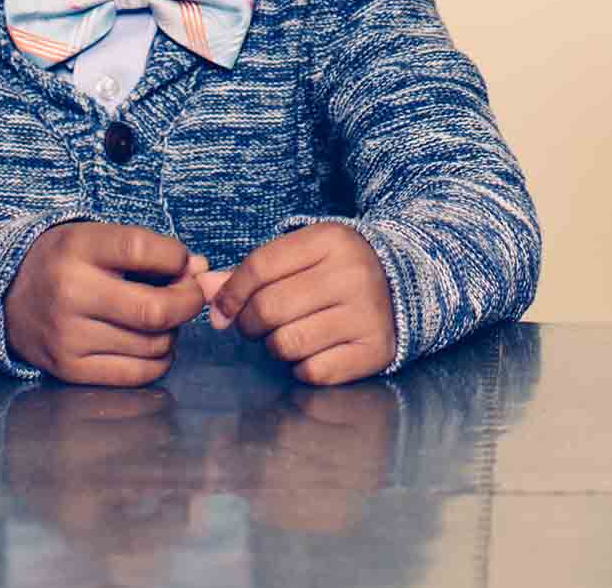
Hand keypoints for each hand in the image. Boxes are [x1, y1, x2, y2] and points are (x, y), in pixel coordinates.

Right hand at [5, 221, 210, 386]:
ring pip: (153, 344)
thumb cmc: (66, 262)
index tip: (179, 262)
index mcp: (78, 249)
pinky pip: (136, 374)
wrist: (6, 295)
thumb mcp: (99, 240)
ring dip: (172, 332)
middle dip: (188, 303)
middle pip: (156, 309)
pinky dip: (158, 360)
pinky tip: (151, 343)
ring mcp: (68, 336)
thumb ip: (150, 251)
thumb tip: (200, 271)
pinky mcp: (69, 369)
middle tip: (188, 296)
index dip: (176, 258)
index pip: (144, 249)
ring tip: (160, 318)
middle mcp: (70, 293)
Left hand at [202, 224, 395, 385]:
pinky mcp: (374, 350)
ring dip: (276, 346)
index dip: (230, 293)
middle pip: (268, 308)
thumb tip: (203, 290)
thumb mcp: (303, 256)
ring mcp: (367, 314)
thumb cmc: (339, 270)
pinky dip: (303, 367)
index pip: (259, 267)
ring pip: (286, 343)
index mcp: (331, 239)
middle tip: (257, 325)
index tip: (222, 309)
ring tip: (288, 335)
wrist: (408, 284)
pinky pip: (313, 371)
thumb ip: (252, 272)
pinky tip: (315, 350)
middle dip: (249, 323)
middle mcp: (352, 274)